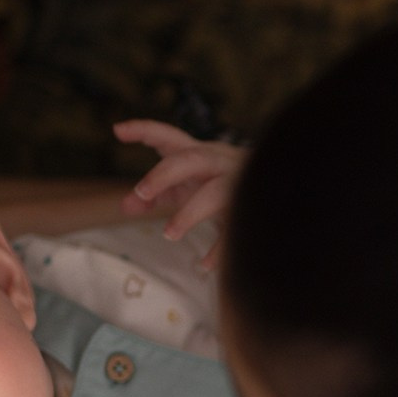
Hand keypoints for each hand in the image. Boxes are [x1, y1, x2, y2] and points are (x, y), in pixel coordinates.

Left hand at [113, 120, 245, 267]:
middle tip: (141, 192)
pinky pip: (235, 228)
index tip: (117, 130)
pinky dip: (220, 248)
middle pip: (190, 159)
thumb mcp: (188, 187)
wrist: (280, 188)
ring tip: (169, 234)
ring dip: (189, 212)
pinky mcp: (251, 209)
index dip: (144, 130)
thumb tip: (124, 206)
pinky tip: (205, 265)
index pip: (169, 137)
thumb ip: (155, 195)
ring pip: (213, 193)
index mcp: (200, 153)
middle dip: (164, 174)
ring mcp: (237, 184)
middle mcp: (219, 162)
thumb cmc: (222, 187)